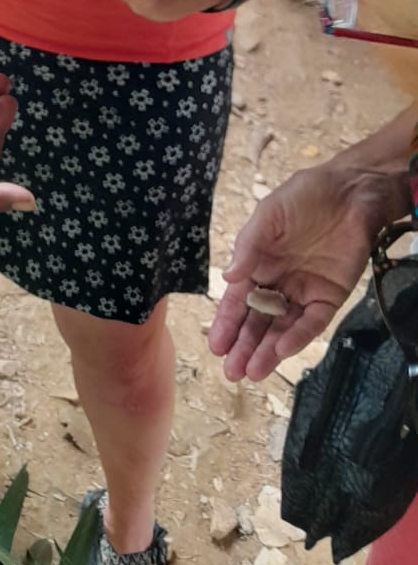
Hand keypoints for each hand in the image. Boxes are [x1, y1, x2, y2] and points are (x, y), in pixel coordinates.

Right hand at [207, 160, 405, 380]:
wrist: (350, 192)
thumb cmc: (304, 196)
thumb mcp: (268, 216)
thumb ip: (248, 247)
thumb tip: (226, 278)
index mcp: (258, 263)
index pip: (238, 300)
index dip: (226, 323)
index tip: (215, 346)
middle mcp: (278, 282)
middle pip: (258, 321)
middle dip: (244, 346)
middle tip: (231, 372)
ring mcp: (304, 292)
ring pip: (282, 328)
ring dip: (268, 350)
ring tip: (253, 372)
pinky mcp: (330, 297)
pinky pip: (312, 322)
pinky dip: (298, 337)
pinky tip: (283, 350)